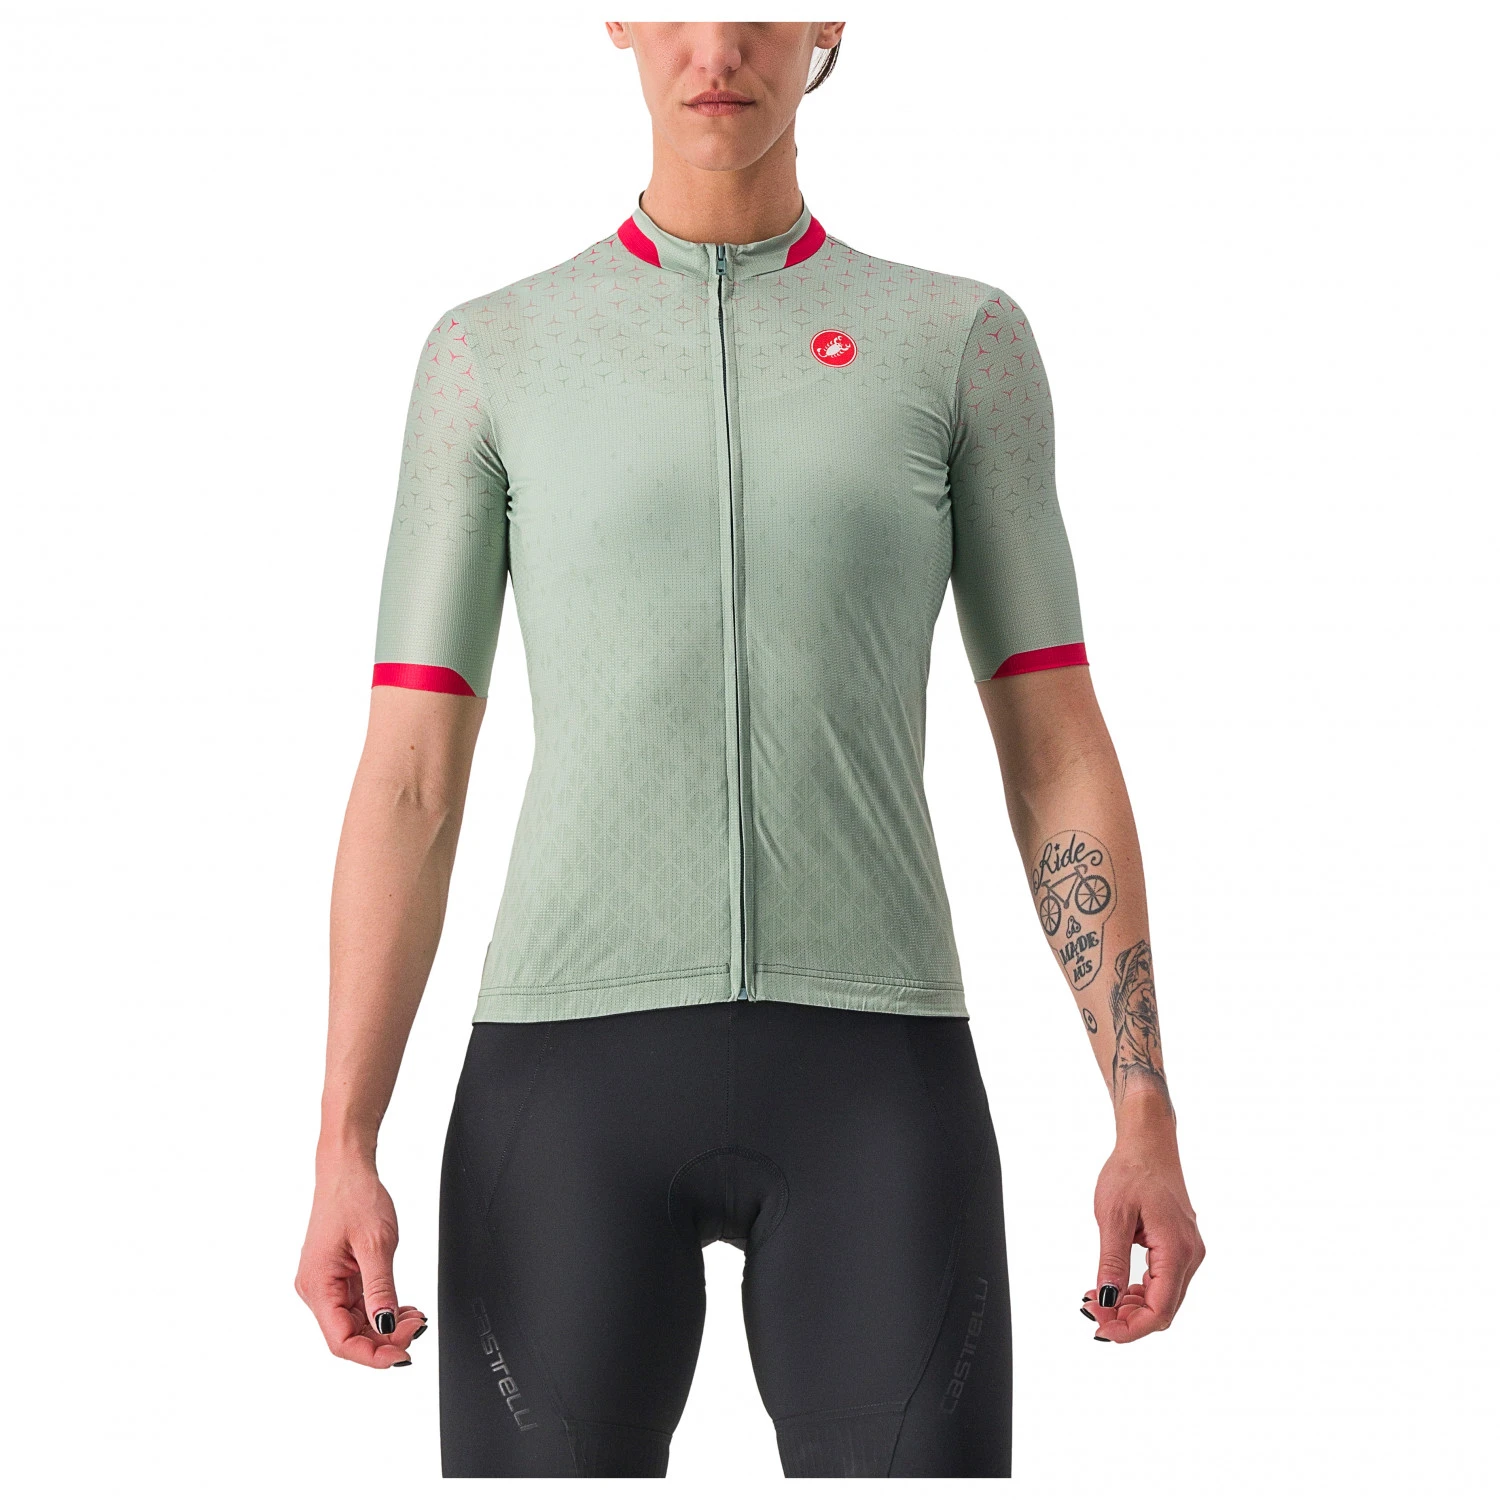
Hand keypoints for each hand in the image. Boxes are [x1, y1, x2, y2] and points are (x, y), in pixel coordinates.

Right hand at [295, 1154, 427, 1367]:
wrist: (347, 1171)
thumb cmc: (355, 1197)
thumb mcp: (376, 1244)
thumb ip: (381, 1289)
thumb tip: (385, 1328)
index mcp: (317, 1286)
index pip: (341, 1341)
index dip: (372, 1355)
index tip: (403, 1355)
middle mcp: (316, 1289)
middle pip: (348, 1336)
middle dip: (384, 1340)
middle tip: (418, 1328)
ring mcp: (326, 1284)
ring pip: (355, 1324)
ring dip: (385, 1327)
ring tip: (415, 1318)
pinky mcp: (337, 1277)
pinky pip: (359, 1306)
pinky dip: (381, 1311)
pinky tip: (402, 1309)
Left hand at [1082, 1094, 1203, 1342]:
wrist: (1149, 1143)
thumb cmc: (1131, 1171)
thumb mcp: (1113, 1216)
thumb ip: (1112, 1261)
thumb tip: (1108, 1299)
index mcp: (1176, 1249)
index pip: (1161, 1309)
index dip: (1132, 1328)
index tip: (1103, 1330)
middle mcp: (1190, 1255)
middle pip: (1165, 1309)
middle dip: (1129, 1319)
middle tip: (1093, 1314)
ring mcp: (1187, 1251)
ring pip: (1165, 1298)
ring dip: (1133, 1307)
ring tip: (1099, 1301)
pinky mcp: (1180, 1246)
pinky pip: (1164, 1281)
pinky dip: (1140, 1291)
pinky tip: (1116, 1289)